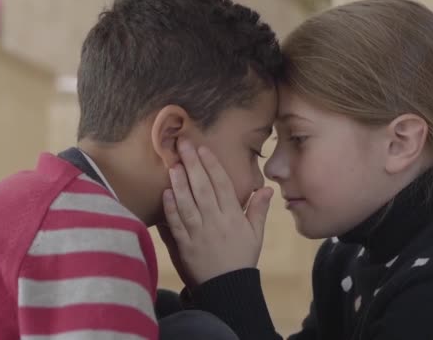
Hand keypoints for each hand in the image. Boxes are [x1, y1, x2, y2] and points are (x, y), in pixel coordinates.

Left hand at [162, 140, 272, 285]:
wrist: (227, 288)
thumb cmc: (242, 258)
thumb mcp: (256, 234)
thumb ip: (259, 210)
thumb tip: (267, 189)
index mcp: (233, 217)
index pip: (222, 185)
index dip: (212, 165)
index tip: (203, 149)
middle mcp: (215, 222)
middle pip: (203, 189)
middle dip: (193, 165)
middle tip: (182, 144)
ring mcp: (199, 233)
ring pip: (188, 204)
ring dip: (180, 184)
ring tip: (173, 165)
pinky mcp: (185, 245)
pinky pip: (177, 224)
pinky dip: (170, 209)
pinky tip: (165, 193)